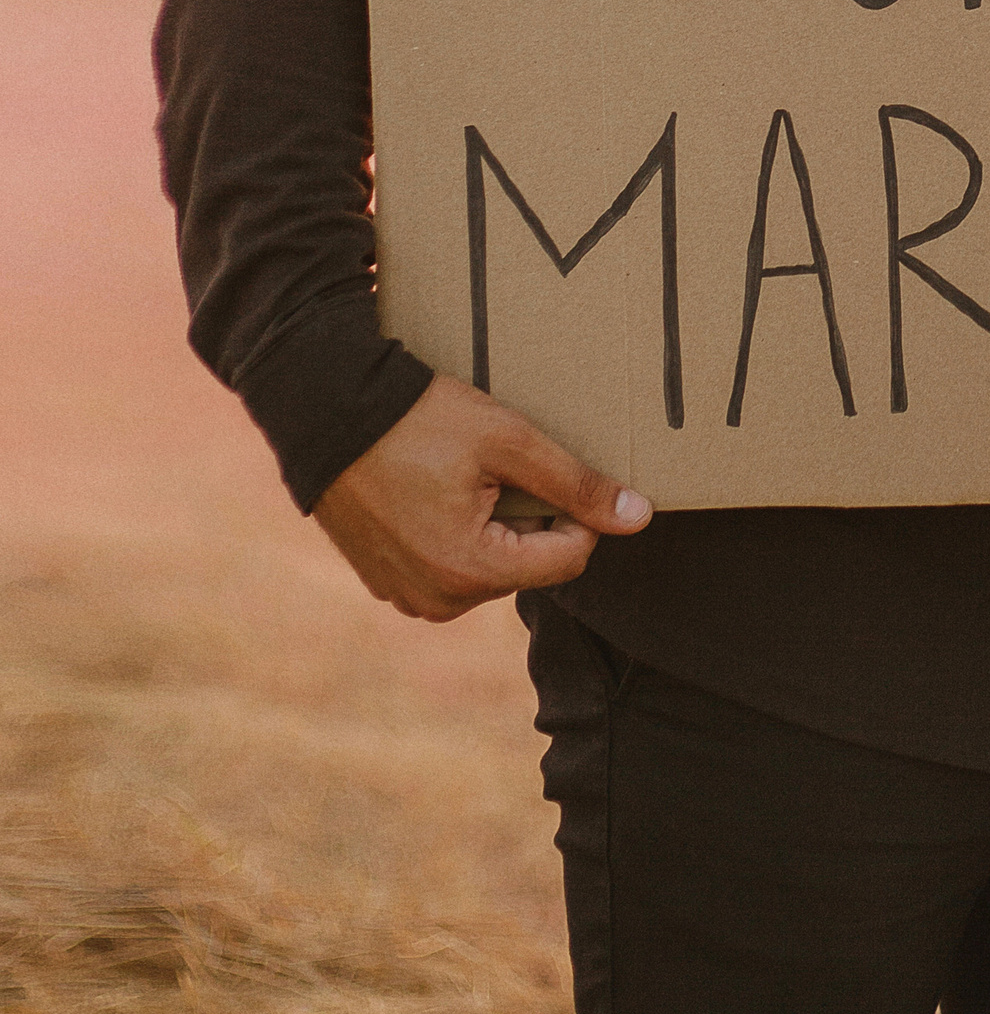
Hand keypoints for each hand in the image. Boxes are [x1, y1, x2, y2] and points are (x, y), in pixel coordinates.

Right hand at [312, 373, 651, 622]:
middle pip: (529, 567)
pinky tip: (435, 493)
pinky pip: (450, 570)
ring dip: (494, 528)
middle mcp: (439, 601)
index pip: (569, 559)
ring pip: (492, 569)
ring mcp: (408, 597)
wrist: (326, 411)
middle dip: (528, 519)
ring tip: (461, 479)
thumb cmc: (419, 420)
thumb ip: (576, 484)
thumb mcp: (509, 440)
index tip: (548, 469)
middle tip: (493, 469)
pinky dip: (457, 536)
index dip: (575, 510)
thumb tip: (639, 517)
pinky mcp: (387, 585)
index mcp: (472, 572)